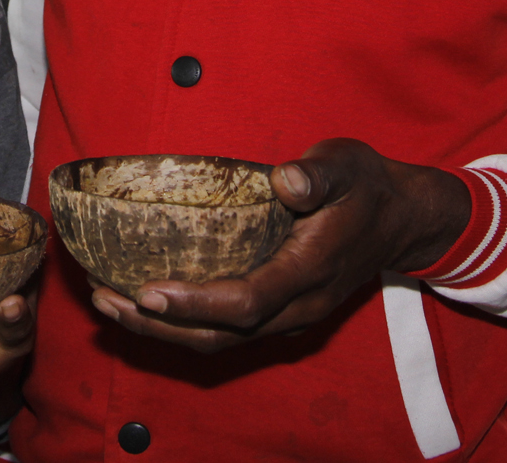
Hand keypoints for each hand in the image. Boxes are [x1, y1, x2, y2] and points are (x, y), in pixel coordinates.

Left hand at [88, 138, 470, 353]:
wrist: (401, 220)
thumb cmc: (366, 186)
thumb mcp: (347, 165)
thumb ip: (318, 174)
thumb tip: (286, 178)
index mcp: (310, 271)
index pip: (247, 301)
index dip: (195, 303)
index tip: (147, 291)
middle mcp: (297, 306)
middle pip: (221, 334)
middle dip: (158, 324)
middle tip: (104, 298)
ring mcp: (289, 317)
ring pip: (220, 341)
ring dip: (162, 329)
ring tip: (107, 302)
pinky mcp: (279, 313)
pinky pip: (225, 331)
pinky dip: (181, 323)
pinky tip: (144, 300)